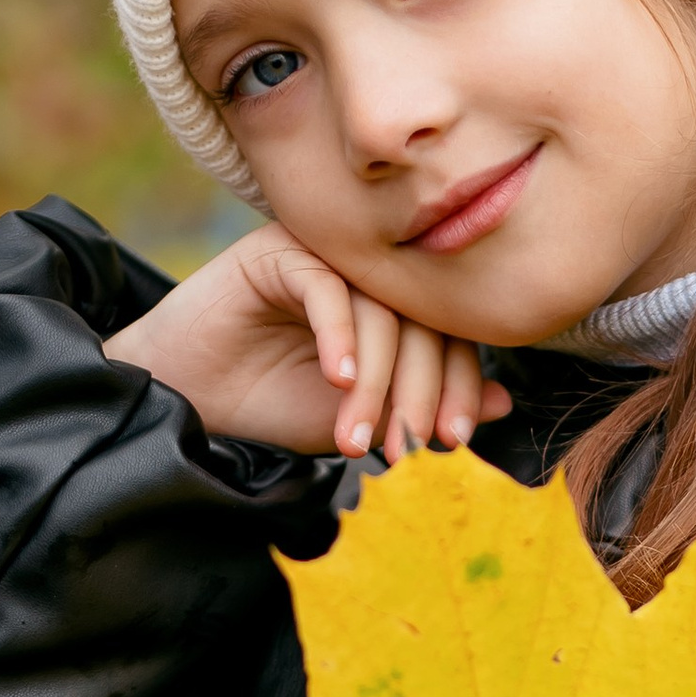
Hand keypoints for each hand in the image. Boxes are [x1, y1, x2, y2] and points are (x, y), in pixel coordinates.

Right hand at [106, 223, 510, 460]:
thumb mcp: (362, 419)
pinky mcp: (278, 250)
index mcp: (398, 303)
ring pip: (379, 310)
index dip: (458, 386)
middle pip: (423, 319)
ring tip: (356, 437)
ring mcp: (327, 255)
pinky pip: (327, 288)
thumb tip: (505, 402)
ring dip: (376, 382)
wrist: (190, 400)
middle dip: (419, 391)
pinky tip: (337, 382)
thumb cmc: (274, 406)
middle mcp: (369, 272)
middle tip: (406, 447)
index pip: (450, 333)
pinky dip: (338, 337)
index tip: (451, 439)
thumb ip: (423, 406)